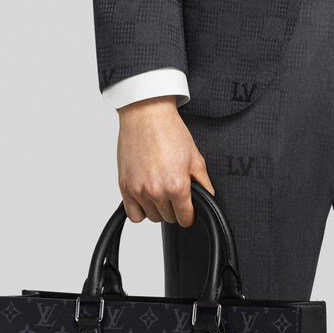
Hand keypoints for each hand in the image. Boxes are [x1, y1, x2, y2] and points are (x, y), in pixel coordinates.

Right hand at [117, 97, 214, 226]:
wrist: (146, 114)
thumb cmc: (169, 131)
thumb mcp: (195, 157)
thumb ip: (204, 183)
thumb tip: (208, 199)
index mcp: (177, 185)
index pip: (186, 218)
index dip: (191, 214)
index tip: (190, 209)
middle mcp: (156, 191)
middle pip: (170, 218)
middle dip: (175, 209)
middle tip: (176, 191)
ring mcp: (138, 190)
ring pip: (153, 217)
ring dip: (159, 208)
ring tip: (161, 189)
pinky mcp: (125, 187)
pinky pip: (133, 215)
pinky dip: (140, 210)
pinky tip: (147, 197)